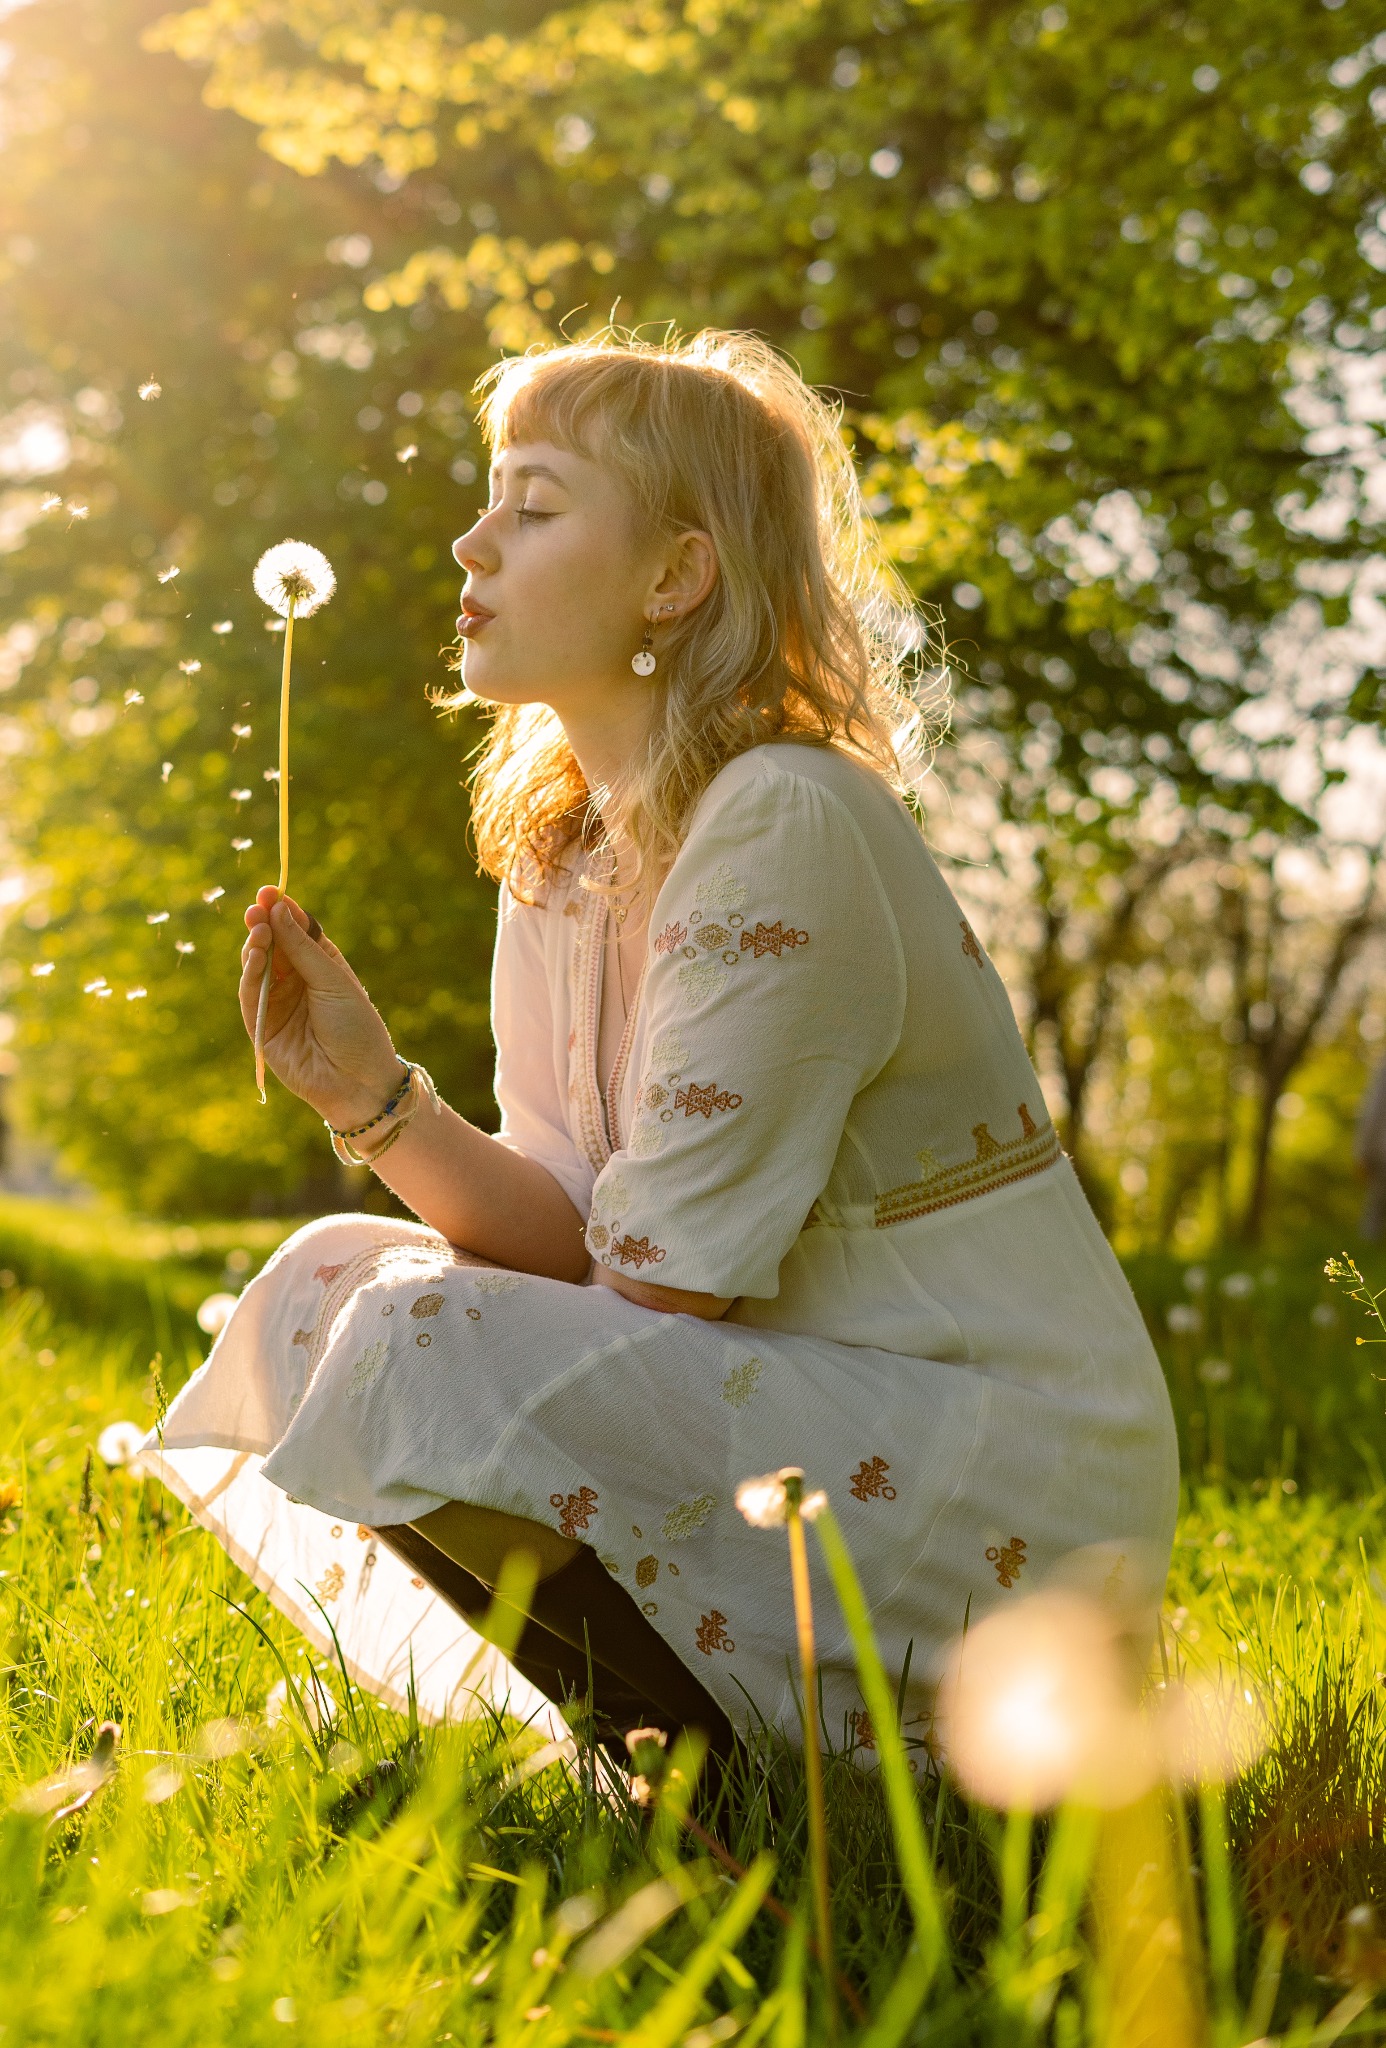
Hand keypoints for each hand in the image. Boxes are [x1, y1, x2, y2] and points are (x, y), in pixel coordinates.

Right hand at [240, 890, 401, 1126]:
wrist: (358, 1081)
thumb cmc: (356, 1028)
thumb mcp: (333, 981)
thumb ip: (302, 947)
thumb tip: (278, 909)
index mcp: (320, 965)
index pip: (295, 930)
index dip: (281, 911)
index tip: (269, 891)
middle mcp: (295, 981)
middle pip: (271, 945)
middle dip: (263, 924)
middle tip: (256, 907)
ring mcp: (276, 1003)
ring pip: (256, 966)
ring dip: (255, 946)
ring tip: (258, 930)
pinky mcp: (260, 1026)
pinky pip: (249, 994)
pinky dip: (249, 974)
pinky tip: (256, 956)